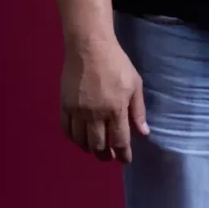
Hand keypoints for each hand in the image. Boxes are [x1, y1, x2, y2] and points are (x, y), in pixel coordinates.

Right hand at [60, 38, 148, 163]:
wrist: (89, 47)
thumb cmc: (116, 63)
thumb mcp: (135, 84)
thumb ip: (138, 110)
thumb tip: (143, 133)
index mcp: (115, 109)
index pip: (120, 141)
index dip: (123, 154)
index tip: (125, 160)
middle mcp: (95, 115)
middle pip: (99, 145)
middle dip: (106, 155)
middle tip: (109, 155)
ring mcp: (78, 111)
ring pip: (81, 141)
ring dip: (90, 148)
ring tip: (96, 147)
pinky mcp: (65, 105)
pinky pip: (67, 130)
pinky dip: (73, 138)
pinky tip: (79, 138)